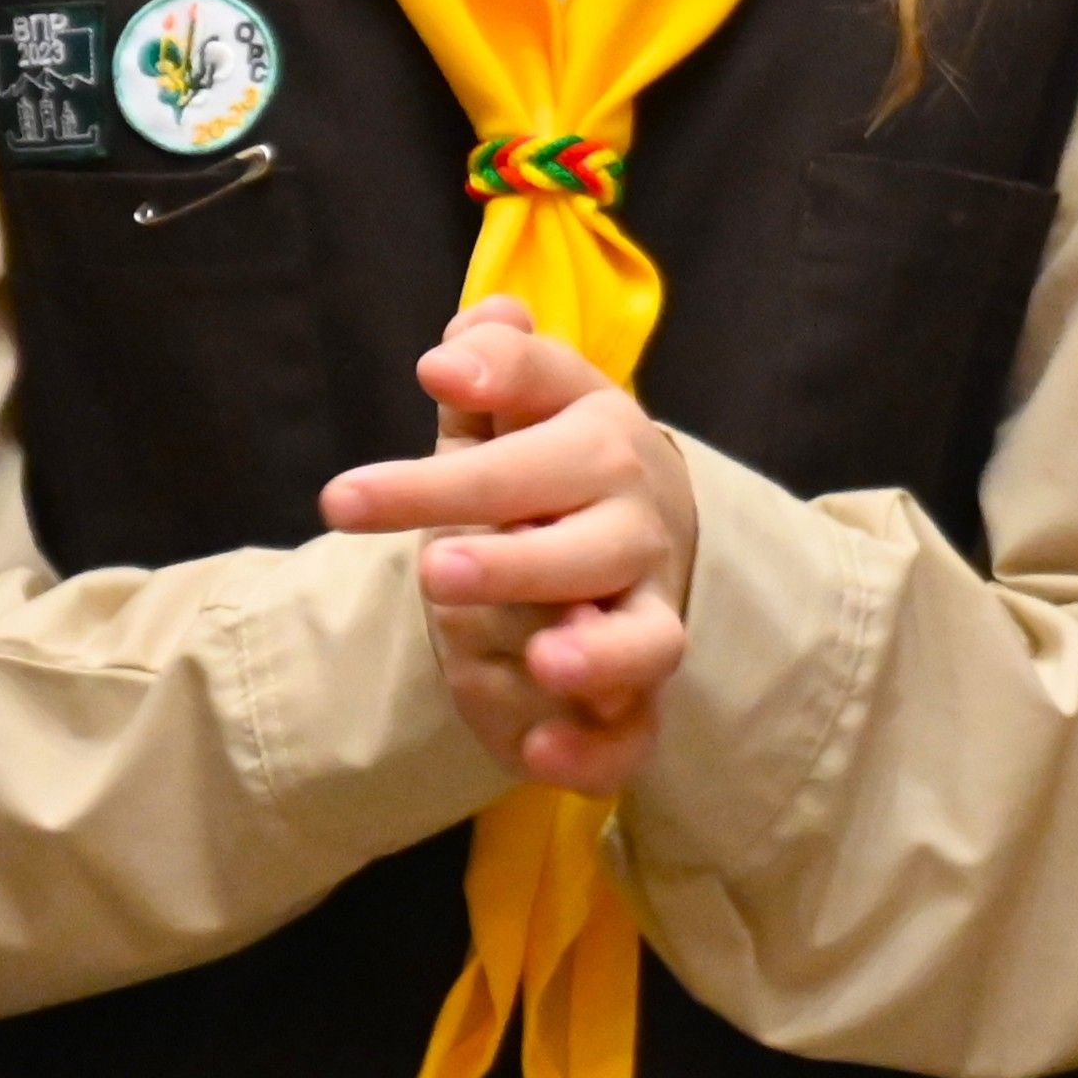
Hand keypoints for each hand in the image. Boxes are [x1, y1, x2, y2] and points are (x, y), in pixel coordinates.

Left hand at [315, 298, 699, 792]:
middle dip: (519, 558)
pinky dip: (593, 750)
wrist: (625, 553)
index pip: (550, 398)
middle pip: (592, 539)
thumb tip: (473, 326)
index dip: (500, 380)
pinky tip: (539, 752)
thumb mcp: (514, 414)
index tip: (432, 375)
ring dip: (599, 651)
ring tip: (546, 661)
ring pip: (644, 638)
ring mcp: (639, 611)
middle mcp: (632, 524)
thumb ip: (495, 371)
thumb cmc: (545, 474)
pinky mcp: (630, 697)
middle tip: (435, 569)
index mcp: (599, 437)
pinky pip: (629, 734)